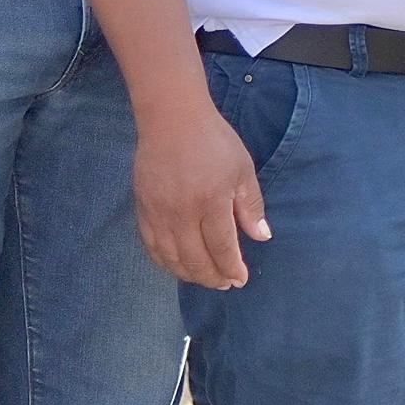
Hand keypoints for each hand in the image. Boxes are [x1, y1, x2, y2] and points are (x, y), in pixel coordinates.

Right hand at [135, 100, 271, 289]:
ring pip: (170, 257)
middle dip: (212, 276)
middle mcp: (182, 213)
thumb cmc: (214, 141)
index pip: (221, 247)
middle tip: (225, 284)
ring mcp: (158, 213)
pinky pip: (151, 245)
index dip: (231, 267)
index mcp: (211, 202)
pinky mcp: (142, 209)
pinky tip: (176, 265)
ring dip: (188, 274)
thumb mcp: (242, 170)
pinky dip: (164, 261)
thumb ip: (251, 206)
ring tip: (205, 278)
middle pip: (195, 258)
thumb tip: (262, 237)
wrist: (172, 120)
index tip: (240, 280)